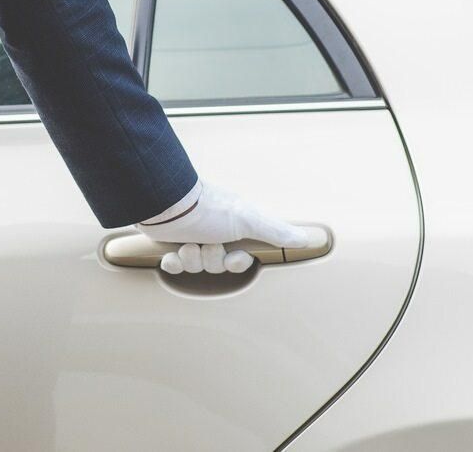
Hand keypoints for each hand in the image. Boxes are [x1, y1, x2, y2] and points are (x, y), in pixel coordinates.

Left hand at [135, 180, 327, 274]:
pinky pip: (172, 266)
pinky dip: (172, 262)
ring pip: (195, 267)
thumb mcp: (248, 219)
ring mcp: (190, 238)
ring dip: (191, 257)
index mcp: (232, 229)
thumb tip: (306, 239)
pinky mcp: (168, 244)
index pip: (240, 261)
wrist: (167, 205)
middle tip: (206, 243)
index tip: (232, 256)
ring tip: (188, 242)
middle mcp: (213, 234)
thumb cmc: (209, 210)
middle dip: (211, 259)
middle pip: (217, 266)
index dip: (236, 264)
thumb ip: (276, 231)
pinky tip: (171, 254)